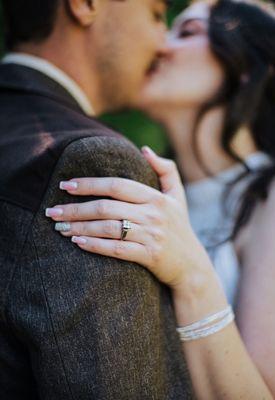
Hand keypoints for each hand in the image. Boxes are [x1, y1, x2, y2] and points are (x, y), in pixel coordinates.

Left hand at [46, 147, 211, 289]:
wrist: (192, 265)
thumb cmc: (180, 227)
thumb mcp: (177, 196)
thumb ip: (166, 169)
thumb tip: (145, 149)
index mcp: (156, 197)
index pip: (117, 185)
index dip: (90, 184)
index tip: (66, 185)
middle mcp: (153, 214)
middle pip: (106, 207)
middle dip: (76, 208)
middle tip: (52, 211)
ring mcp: (151, 235)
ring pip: (107, 228)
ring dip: (80, 227)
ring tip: (59, 227)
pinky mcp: (149, 256)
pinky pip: (116, 249)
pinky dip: (95, 245)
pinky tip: (77, 243)